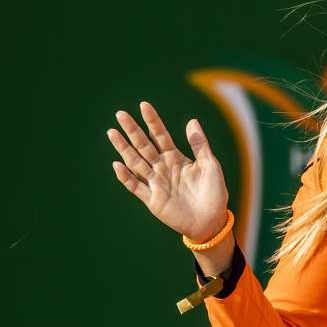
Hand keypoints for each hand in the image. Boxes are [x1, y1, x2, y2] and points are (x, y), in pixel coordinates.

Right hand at [107, 102, 228, 241]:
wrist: (211, 221)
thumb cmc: (213, 193)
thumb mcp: (210, 165)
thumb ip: (199, 145)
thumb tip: (192, 120)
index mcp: (176, 158)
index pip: (161, 136)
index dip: (152, 121)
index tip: (144, 105)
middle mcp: (163, 168)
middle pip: (144, 145)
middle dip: (133, 130)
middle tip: (120, 114)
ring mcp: (156, 183)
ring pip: (136, 162)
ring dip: (124, 148)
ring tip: (112, 133)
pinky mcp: (152, 200)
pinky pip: (136, 186)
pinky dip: (126, 176)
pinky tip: (117, 165)